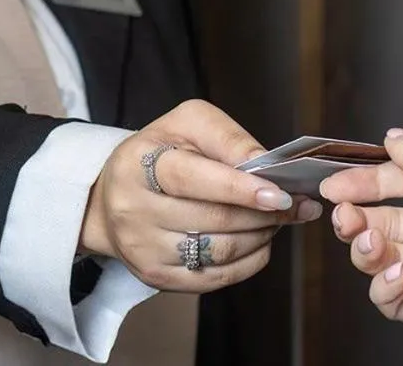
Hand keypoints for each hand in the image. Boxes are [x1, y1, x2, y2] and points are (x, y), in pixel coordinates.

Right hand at [80, 99, 322, 291]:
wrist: (109, 198)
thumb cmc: (159, 154)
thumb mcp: (187, 125)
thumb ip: (228, 139)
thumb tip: (268, 169)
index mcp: (138, 163)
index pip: (192, 178)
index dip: (239, 188)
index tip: (279, 194)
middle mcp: (134, 209)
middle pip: (213, 219)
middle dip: (263, 213)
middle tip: (293, 204)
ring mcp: (143, 248)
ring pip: (219, 251)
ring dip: (260, 236)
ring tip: (274, 219)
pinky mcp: (156, 276)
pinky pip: (217, 277)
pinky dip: (249, 259)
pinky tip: (258, 240)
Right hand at [320, 129, 402, 339]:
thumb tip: (390, 138)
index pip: (393, 194)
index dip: (362, 189)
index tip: (333, 187)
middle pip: (384, 231)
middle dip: (356, 222)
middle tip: (343, 216)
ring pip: (384, 267)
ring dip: (366, 252)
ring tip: (371, 239)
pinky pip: (399, 305)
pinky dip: (386, 289)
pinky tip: (396, 271)